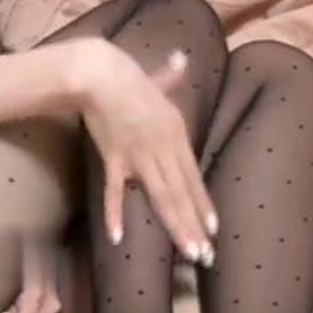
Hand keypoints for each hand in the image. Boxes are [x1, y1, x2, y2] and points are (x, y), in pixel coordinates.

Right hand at [73, 38, 217, 262]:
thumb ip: (170, 75)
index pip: (193, 177)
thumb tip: (181, 58)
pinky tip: (118, 237)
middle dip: (194, 226)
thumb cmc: (126, 74)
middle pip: (182, 194)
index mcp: (176, 133)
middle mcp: (163, 149)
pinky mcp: (113, 158)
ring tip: (186, 251)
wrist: (98, 74)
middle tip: (205, 255)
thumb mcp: (156, 79)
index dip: (204, 205)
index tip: (214, 229)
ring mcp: (138, 156)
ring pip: (161, 197)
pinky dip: (115, 213)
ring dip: (175, 225)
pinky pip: (114, 192)